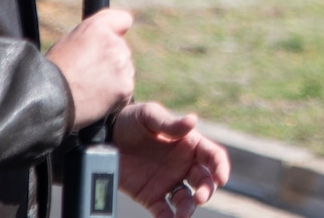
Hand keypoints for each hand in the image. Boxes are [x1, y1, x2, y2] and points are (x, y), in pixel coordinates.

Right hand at [46, 8, 134, 126]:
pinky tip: (96, 98)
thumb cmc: (54, 72)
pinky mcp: (125, 87)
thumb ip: (95, 33)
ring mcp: (122, 65)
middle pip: (123, 50)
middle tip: (88, 74)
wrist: (48, 101)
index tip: (109, 43)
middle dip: (111, 61)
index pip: (123, 20)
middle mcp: (114, 43)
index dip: (116, 32)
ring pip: (125, 70)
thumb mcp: (69, 41)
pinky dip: (115, 96)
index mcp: (97, 27)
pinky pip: (125, 90)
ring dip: (114, 79)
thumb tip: (119, 32)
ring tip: (89, 88)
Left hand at [115, 101, 232, 216]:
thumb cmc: (130, 120)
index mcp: (188, 144)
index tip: (221, 178)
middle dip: (206, 191)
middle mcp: (182, 165)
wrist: (103, 137)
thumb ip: (170, 123)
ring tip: (182, 214)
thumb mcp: (149, 115)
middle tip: (199, 197)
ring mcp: (167, 182)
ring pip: (186, 199)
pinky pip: (164, 211)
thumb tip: (193, 120)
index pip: (212, 156)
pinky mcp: (150, 196)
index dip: (220, 167)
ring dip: (188, 208)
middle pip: (204, 181)